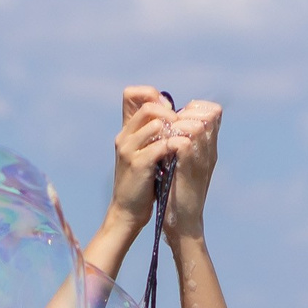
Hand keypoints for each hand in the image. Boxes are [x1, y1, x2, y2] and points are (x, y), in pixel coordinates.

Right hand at [108, 87, 178, 231]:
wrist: (128, 212)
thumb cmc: (140, 183)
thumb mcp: (142, 153)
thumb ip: (151, 133)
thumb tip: (170, 113)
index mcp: (126, 131)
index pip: (131, 94)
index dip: (153, 96)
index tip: (169, 112)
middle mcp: (124, 136)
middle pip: (149, 107)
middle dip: (171, 115)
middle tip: (181, 129)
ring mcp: (130, 149)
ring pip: (156, 123)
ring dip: (175, 131)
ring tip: (182, 143)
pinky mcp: (139, 164)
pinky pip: (161, 145)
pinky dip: (175, 147)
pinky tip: (180, 155)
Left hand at [163, 99, 222, 236]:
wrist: (183, 224)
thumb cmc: (179, 196)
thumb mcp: (184, 165)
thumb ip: (184, 146)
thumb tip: (172, 127)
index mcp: (209, 148)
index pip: (214, 112)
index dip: (196, 108)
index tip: (178, 118)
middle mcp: (209, 151)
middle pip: (208, 114)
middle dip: (185, 114)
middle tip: (169, 128)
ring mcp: (202, 160)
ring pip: (196, 125)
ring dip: (176, 127)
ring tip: (164, 138)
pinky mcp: (189, 170)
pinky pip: (183, 142)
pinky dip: (169, 141)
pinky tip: (161, 149)